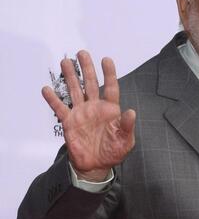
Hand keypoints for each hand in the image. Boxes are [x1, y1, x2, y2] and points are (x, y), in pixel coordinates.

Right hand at [42, 50, 135, 179]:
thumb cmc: (112, 152)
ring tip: (65, 62)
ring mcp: (81, 113)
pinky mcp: (69, 121)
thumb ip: (126, 126)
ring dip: (70, 76)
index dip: (109, 74)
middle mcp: (94, 107)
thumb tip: (131, 112)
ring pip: (75, 90)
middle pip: (90, 83)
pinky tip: (47, 89)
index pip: (111, 88)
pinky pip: (60, 108)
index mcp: (110, 110)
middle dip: (87, 68)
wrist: (96, 165)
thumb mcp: (125, 141)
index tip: (106, 60)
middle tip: (82, 53)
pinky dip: (53, 99)